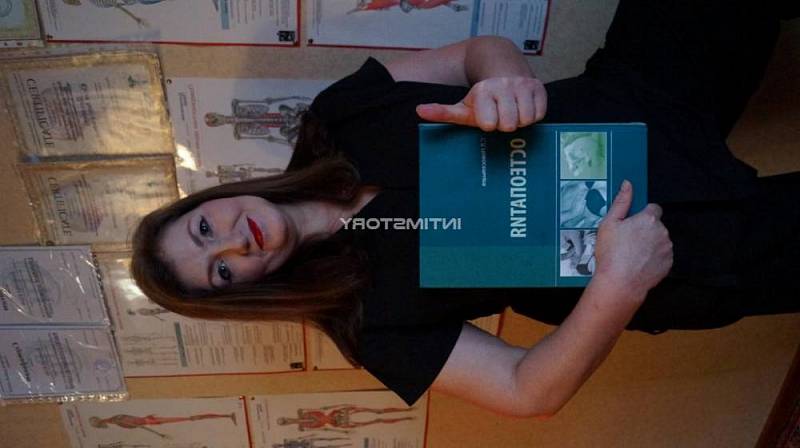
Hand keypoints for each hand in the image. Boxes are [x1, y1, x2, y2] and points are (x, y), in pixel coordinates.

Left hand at [416, 76, 546, 131]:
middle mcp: (503, 85)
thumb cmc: (482, 96)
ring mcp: (523, 85)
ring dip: (519, 120)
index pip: (489, 124)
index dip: (488, 124)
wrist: (501, 65)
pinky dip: (533, 115)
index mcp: (483, 91)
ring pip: (526, 120)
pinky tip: (523, 106)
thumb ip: (442, 111)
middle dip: (504, 124)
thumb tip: (419, 111)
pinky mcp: (539, 87)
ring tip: (511, 111)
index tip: (486, 116)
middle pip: (508, 125)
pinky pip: (539, 114)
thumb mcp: (462, 105)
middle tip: (499, 115)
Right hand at [594, 180, 672, 298]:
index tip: (632, 224)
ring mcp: (667, 248)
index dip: (642, 215)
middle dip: (645, 231)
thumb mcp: (609, 223)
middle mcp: (662, 231)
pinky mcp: (668, 263)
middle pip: (656, 225)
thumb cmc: (612, 253)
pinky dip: (653, 258)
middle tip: (628, 241)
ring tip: (632, 254)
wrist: (620, 283)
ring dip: (650, 244)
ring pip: (660, 241)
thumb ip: (621, 202)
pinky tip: (639, 263)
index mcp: (648, 219)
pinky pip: (662, 256)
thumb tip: (628, 185)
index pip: (653, 208)